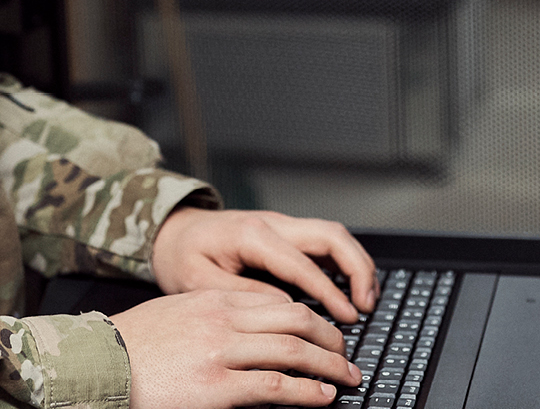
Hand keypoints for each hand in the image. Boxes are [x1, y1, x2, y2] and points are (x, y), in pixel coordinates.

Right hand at [109, 289, 360, 408]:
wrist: (98, 365)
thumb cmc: (131, 345)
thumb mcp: (177, 314)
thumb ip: (214, 316)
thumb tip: (251, 331)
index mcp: (214, 300)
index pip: (279, 300)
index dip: (312, 317)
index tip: (325, 332)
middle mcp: (223, 321)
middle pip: (296, 319)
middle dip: (329, 338)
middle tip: (346, 356)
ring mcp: (221, 353)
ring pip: (294, 350)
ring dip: (329, 366)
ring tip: (346, 380)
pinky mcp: (217, 388)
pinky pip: (275, 386)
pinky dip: (306, 392)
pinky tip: (322, 398)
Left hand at [151, 208, 377, 322]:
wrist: (172, 232)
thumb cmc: (181, 256)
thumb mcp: (199, 282)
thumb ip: (243, 294)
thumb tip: (285, 308)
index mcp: (251, 234)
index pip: (302, 262)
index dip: (330, 291)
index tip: (348, 316)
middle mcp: (272, 223)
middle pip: (331, 235)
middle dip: (357, 268)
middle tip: (367, 305)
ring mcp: (281, 225)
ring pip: (333, 235)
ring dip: (356, 263)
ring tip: (367, 299)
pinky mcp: (284, 234)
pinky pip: (324, 242)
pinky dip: (344, 262)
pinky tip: (350, 287)